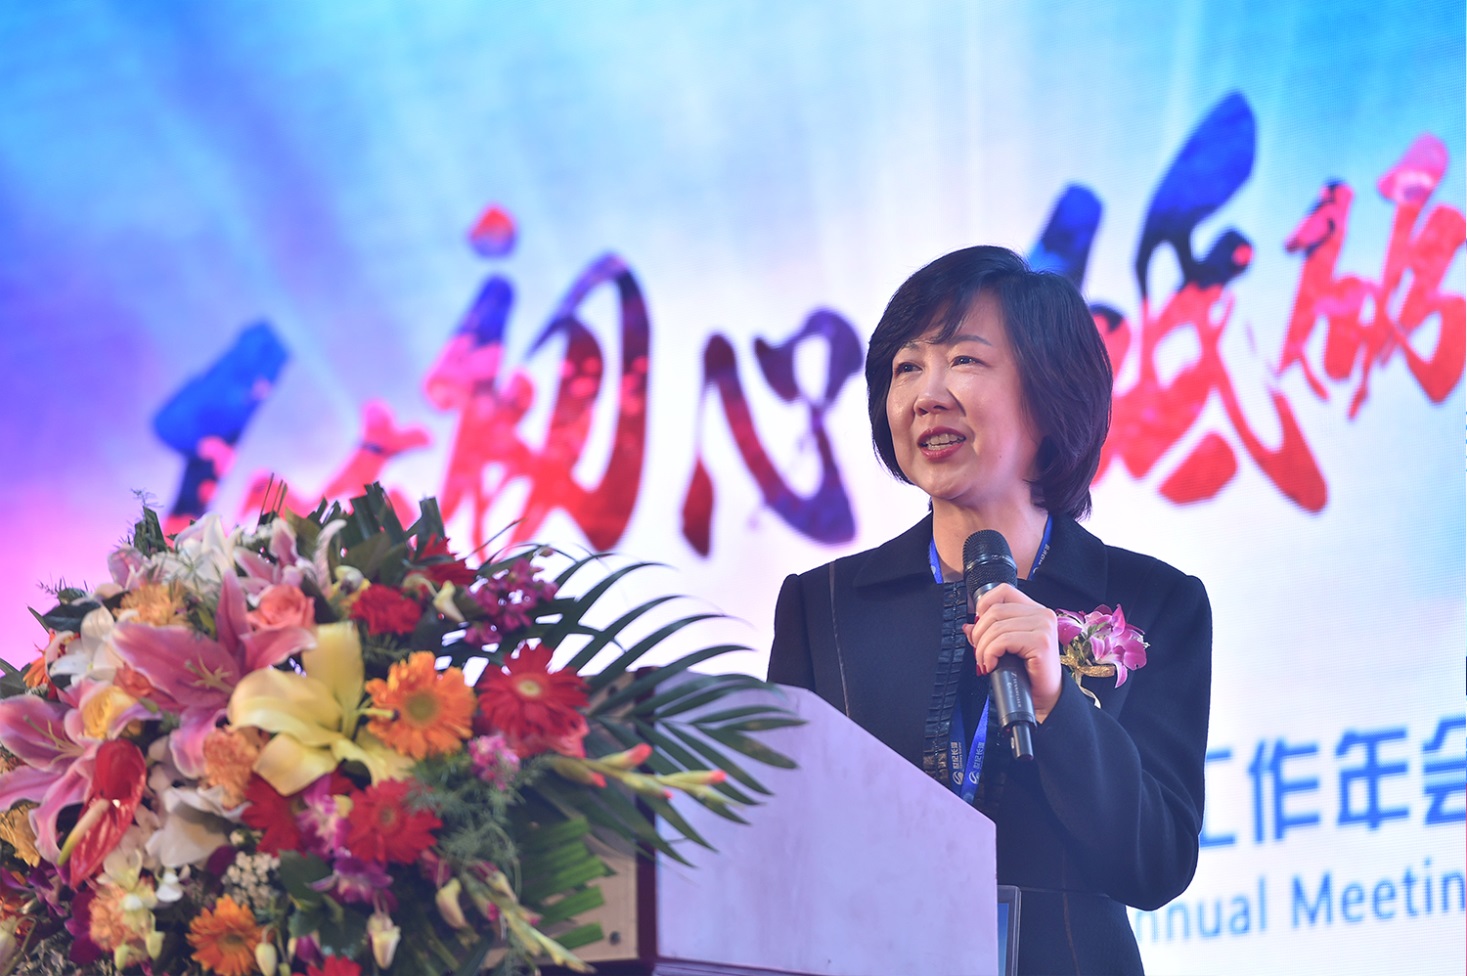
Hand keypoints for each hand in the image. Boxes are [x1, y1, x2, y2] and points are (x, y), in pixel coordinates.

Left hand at [962, 583, 1061, 722]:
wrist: (1045, 697)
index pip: (1003, 591)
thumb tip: (967, 626)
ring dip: (983, 648)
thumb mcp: (1005, 647)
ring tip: (985, 662)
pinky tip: (991, 665)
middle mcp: (1042, 614)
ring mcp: (1043, 626)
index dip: (984, 605)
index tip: (978, 627)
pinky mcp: (1041, 641)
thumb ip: (988, 633)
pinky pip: (1002, 641)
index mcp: (1034, 610)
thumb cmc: (1027, 672)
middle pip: (994, 611)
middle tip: (979, 653)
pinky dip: (990, 654)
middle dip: (979, 634)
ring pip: (996, 627)